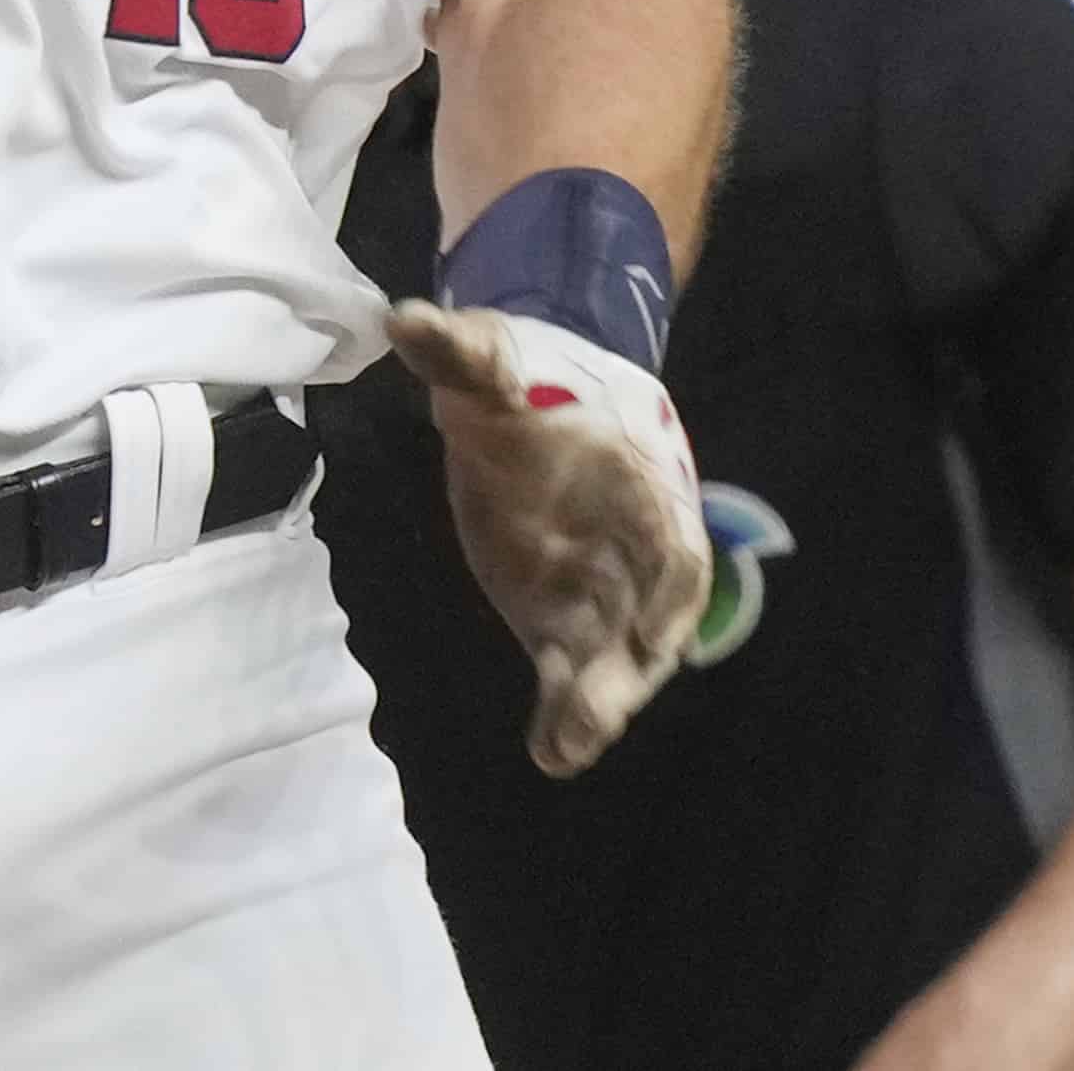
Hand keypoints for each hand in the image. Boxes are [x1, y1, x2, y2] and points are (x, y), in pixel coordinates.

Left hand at [389, 299, 712, 776]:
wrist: (537, 397)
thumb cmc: (532, 380)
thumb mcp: (494, 358)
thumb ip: (460, 352)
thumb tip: (405, 320)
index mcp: (638, 479)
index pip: (668, 540)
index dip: (663, 586)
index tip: (653, 634)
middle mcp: (632, 546)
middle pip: (648, 615)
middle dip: (628, 666)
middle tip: (593, 715)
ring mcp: (600, 588)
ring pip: (613, 655)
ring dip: (597, 703)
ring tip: (566, 748)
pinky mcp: (562, 618)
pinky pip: (573, 673)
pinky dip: (563, 715)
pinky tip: (547, 753)